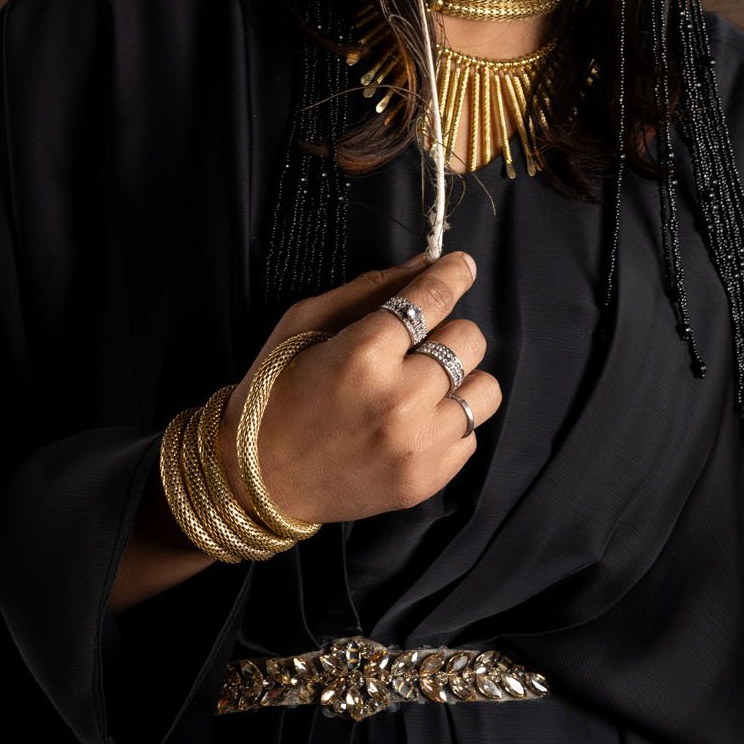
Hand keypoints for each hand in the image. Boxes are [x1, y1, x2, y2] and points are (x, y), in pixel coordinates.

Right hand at [216, 250, 497, 526]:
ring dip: (460, 379)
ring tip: (426, 384)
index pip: (433, 297)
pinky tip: (415, 422)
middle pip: (468, 340)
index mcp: (365, 353)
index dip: (454, 273)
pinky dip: (449, 422)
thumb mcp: (306, 323)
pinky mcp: (426, 480)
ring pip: (485, 389)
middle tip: (422, 341)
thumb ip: (370, 289)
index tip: (462, 265)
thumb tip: (427, 263)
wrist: (259, 478)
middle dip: (448, 330)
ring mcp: (417, 445)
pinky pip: (471, 434)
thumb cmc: (277, 391)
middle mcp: (399, 399)